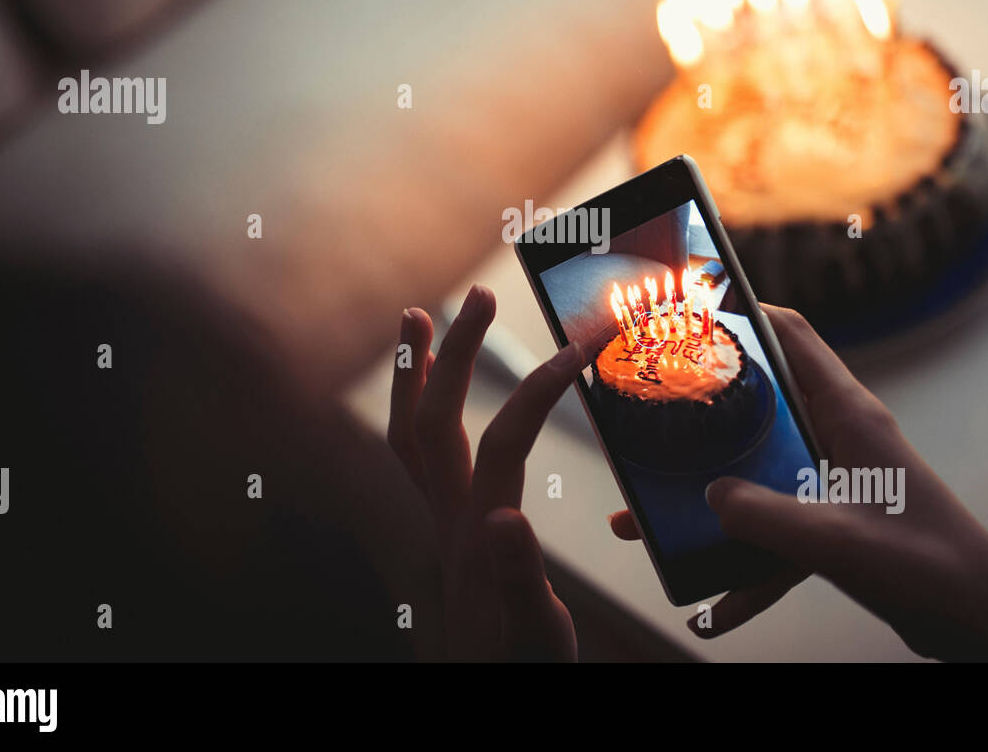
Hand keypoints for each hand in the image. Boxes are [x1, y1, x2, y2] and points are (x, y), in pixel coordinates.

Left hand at [388, 285, 583, 660]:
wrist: (487, 692)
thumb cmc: (520, 667)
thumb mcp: (534, 633)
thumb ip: (520, 580)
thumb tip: (507, 519)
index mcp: (480, 534)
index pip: (506, 443)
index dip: (540, 392)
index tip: (577, 351)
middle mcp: (450, 518)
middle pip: (436, 422)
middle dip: (455, 353)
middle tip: (481, 295)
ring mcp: (441, 520)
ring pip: (409, 436)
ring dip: (415, 373)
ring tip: (418, 317)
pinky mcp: (444, 527)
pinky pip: (416, 456)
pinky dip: (419, 408)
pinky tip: (435, 391)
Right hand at [610, 304, 987, 661]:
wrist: (983, 625)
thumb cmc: (931, 568)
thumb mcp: (835, 540)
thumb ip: (764, 515)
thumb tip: (709, 497)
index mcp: (848, 415)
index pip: (790, 334)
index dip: (741, 312)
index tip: (686, 310)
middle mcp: (839, 438)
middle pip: (759, 405)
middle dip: (701, 413)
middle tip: (647, 415)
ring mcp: (836, 483)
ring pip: (757, 476)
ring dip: (707, 501)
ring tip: (646, 519)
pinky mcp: (837, 525)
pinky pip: (775, 537)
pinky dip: (743, 567)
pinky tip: (711, 608)